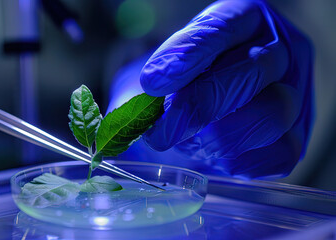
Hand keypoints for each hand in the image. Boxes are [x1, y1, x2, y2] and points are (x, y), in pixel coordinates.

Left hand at [110, 0, 313, 177]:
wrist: (193, 120)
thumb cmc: (178, 88)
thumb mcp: (159, 74)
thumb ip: (157, 77)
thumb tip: (155, 83)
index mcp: (244, 19)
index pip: (223, 27)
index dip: (189, 53)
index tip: (155, 81)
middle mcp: (278, 50)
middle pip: (255, 67)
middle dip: (205, 101)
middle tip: (169, 127)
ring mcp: (293, 93)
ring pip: (275, 110)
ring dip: (225, 135)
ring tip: (192, 143)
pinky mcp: (295, 136)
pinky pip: (282, 151)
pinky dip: (245, 160)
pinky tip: (217, 158)